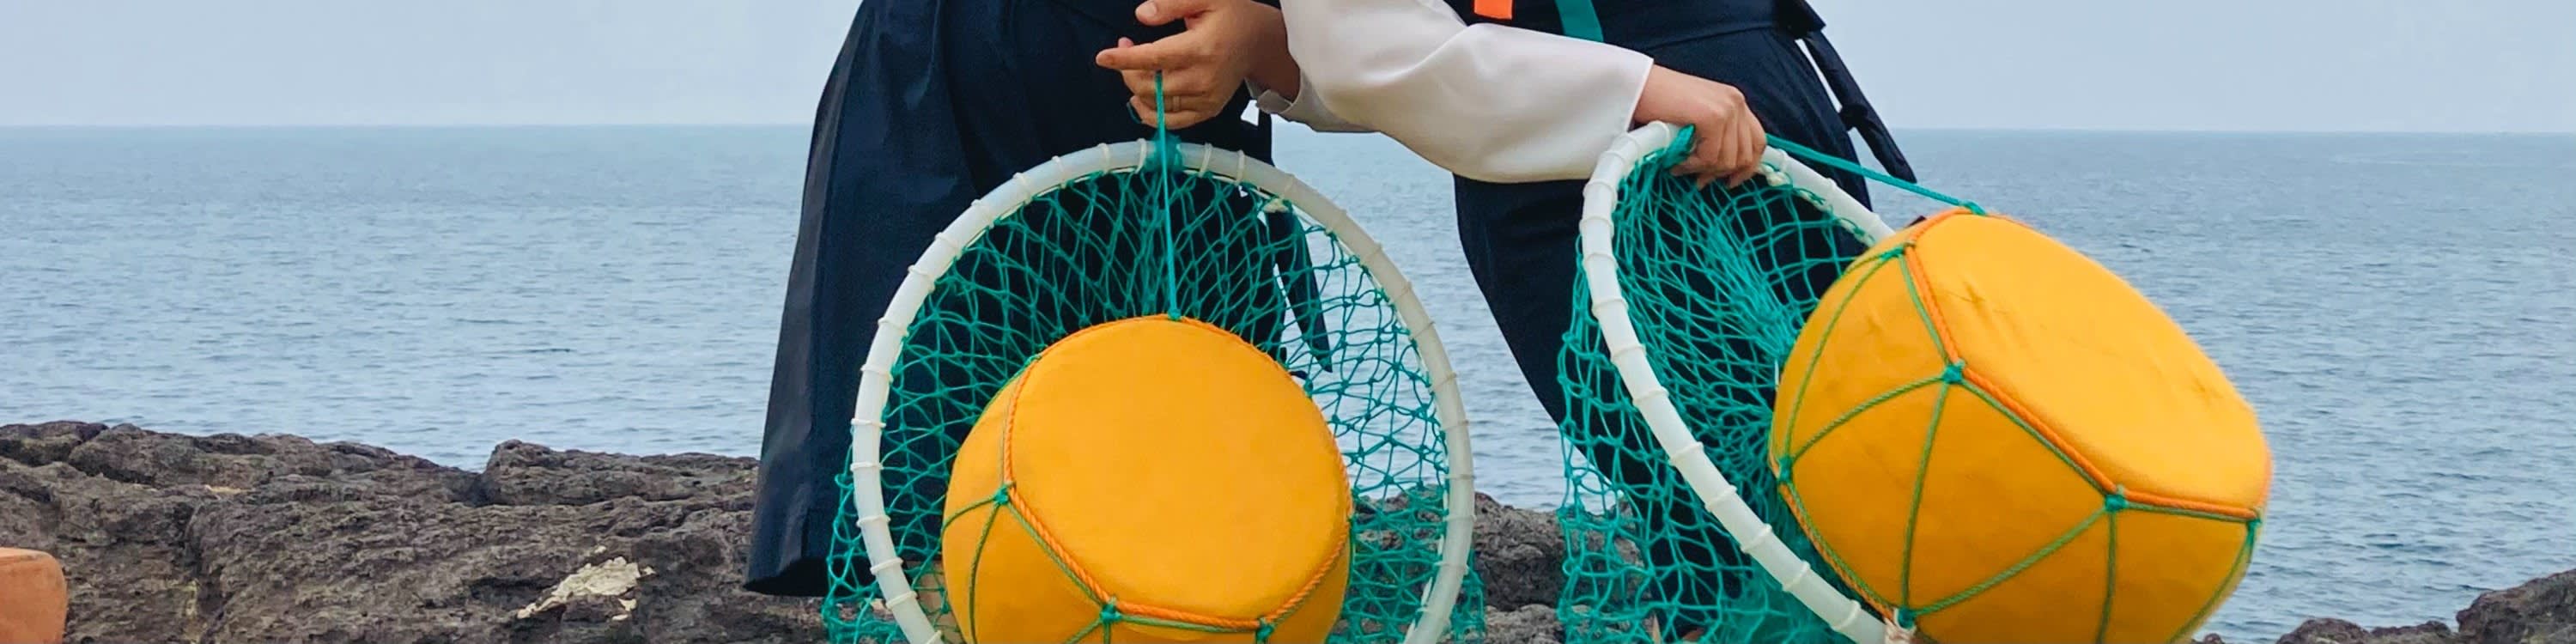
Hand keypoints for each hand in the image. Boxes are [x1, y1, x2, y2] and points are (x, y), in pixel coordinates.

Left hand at [1094, 0, 1288, 128]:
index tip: (1103, 57)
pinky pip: (1171, 122)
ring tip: (1136, 67)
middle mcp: (1203, 79)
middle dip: (1128, 69)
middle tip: (1126, 48)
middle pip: (1150, 85)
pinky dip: (1150, 114)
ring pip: (1156, 103)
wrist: (1260, 42)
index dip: (1124, 59)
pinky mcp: (1208, 110)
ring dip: (1136, 87)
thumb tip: (1141, 15)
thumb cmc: (1233, 15)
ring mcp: (1206, 99)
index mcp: (1201, 49)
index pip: (1153, 58)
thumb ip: (1171, 4)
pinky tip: (1140, 98)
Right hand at [1629, 65, 1765, 187]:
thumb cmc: (1658, 103)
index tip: (1730, 182)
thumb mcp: (1697, 118)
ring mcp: (1726, 109)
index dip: (1748, 167)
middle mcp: (1736, 103)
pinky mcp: (1712, 117)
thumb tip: (1724, 170)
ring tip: (1682, 167)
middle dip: (1722, 174)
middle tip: (1699, 180)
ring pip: (1728, 160)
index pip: (1758, 142)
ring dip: (1703, 170)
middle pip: (1746, 155)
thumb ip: (1716, 135)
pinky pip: (1710, 157)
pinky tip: (1677, 162)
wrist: (1635, 86)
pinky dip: (1693, 166)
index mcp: (1735, 102)